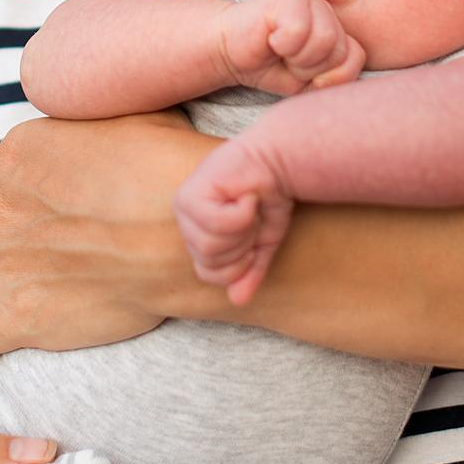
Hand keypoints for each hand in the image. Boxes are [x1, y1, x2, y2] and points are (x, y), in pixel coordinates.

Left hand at [0, 111, 216, 355]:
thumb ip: (97, 116)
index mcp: (19, 152)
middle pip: (0, 216)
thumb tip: (105, 117)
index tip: (88, 195)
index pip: (17, 168)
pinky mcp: (18, 317)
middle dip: (30, 227)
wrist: (186, 235)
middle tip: (81, 238)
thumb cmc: (170, 168)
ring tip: (34, 278)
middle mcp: (1, 206)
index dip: (50, 182)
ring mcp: (4, 265)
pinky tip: (12, 319)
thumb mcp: (133, 109)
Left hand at [173, 137, 294, 305]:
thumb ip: (250, 272)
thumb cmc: (269, 199)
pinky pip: (216, 224)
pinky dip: (242, 213)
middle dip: (242, 244)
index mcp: (196, 233)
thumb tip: (238, 301)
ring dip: (242, 228)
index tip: (253, 236)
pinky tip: (246, 195)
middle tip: (253, 216)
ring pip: (210, 245)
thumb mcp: (263, 244)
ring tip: (249, 204)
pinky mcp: (192, 192)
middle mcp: (184, 219)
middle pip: (209, 260)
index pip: (208, 273)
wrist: (279, 162)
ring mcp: (184, 204)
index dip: (238, 263)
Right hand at [217, 0, 363, 95]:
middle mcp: (328, 10)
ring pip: (325, 41)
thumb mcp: (309, 83)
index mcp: (337, 28)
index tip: (301, 72)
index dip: (327, 76)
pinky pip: (300, 30)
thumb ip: (336, 79)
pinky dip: (282, 44)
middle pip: (339, 52)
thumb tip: (337, 79)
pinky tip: (270, 38)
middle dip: (309, 67)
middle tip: (286, 59)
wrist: (228, 50)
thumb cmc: (269, 65)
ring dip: (296, 56)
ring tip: (279, 48)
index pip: (355, 58)